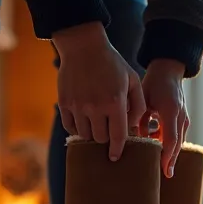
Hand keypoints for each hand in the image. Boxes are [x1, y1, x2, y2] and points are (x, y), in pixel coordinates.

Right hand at [54, 22, 145, 160]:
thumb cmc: (112, 63)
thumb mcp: (133, 79)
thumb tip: (135, 126)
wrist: (83, 46)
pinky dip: (76, 128)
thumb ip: (138, 104)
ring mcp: (77, 106)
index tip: (116, 157)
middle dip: (105, 139)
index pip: (118, 137)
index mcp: (115, 103)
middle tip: (108, 133)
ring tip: (96, 126)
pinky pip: (69, 126)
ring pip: (84, 135)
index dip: (118, 150)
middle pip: (100, 139)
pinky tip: (83, 121)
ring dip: (91, 134)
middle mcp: (95, 107)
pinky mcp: (64, 103)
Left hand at [139, 58, 189, 176]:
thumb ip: (138, 118)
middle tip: (166, 175)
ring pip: (178, 141)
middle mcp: (180, 117)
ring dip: (170, 153)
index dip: (167, 156)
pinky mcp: (182, 118)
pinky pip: (177, 135)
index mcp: (171, 111)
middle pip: (177, 144)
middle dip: (171, 160)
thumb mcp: (143, 99)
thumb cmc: (153, 83)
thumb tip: (130, 137)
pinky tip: (159, 150)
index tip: (163, 170)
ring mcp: (184, 118)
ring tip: (163, 167)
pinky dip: (169, 144)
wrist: (169, 71)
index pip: (170, 140)